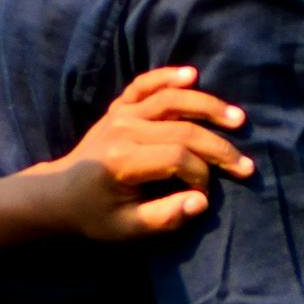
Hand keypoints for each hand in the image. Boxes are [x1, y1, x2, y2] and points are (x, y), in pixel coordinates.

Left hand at [28, 67, 257, 239]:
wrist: (57, 196)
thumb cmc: (94, 217)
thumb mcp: (127, 230)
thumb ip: (165, 218)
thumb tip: (201, 201)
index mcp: (122, 161)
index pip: (177, 158)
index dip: (201, 176)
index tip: (205, 196)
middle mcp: (122, 130)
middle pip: (182, 129)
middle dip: (218, 148)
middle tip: (246, 166)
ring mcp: (119, 115)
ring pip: (170, 100)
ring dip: (207, 106)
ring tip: (237, 118)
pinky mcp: (117, 108)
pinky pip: (143, 85)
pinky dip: (167, 76)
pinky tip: (192, 74)